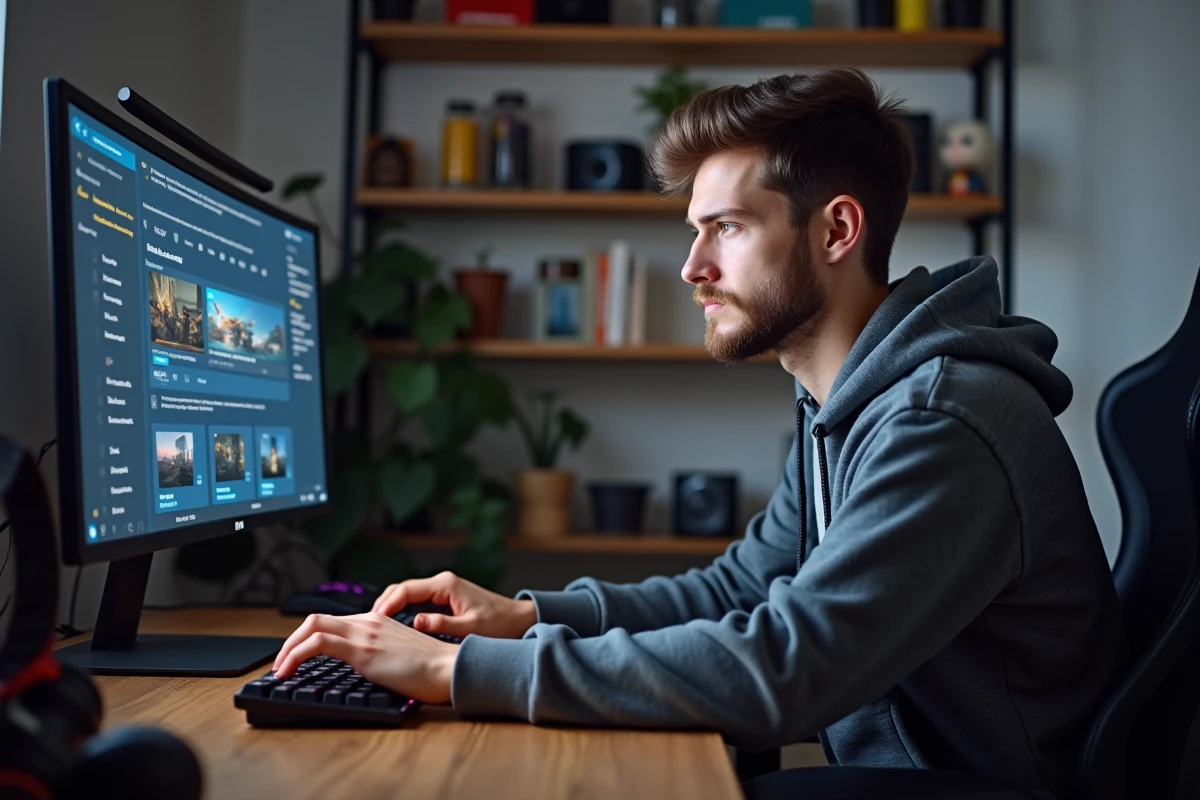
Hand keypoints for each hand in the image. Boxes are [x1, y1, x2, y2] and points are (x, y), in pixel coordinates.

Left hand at [272, 612, 457, 703]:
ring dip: (288, 647)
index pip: (333, 622)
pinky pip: (317, 644)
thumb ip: (382, 654)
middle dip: (291, 639)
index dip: (309, 638)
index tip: (298, 657)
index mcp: (378, 621)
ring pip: (312, 626)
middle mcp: (369, 622)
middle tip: (282, 662)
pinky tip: (288, 670)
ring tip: (280, 669)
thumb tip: (367, 669)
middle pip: (317, 619)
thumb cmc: (433, 670)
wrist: (449, 669)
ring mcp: (365, 633)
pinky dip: (295, 654)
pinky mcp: (363, 650)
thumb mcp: (402, 656)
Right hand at [371, 570, 536, 639]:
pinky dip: (402, 608)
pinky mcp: (444, 597)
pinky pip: (416, 600)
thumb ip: (442, 625)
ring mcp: (443, 589)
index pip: (406, 589)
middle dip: (383, 604)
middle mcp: (442, 582)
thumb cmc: (499, 624)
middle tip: (368, 624)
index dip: (387, 604)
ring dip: (391, 606)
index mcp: (445, 585)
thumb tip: (416, 623)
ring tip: (375, 625)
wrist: (518, 620)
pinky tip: (394, 624)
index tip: (374, 620)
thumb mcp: (471, 628)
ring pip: (407, 594)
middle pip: (402, 589)